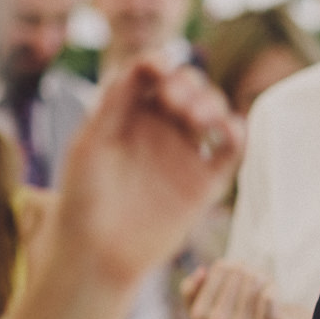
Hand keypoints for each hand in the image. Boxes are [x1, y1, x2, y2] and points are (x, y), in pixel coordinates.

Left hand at [54, 60, 243, 289]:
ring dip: (212, 105)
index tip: (159, 68)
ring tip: (197, 117)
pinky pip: (230, 151)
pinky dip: (237, 135)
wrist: (96, 255)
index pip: (152, 76)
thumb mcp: (90, 145)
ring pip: (212, 113)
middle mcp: (160, 129)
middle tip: (174, 102)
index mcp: (129, 114)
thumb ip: (116, 103)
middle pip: (188, 88)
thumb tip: (144, 63)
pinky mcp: (205, 182)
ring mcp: (185, 154)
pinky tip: (228, 130)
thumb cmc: (82, 200)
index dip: (159, 65)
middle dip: (187, 85)